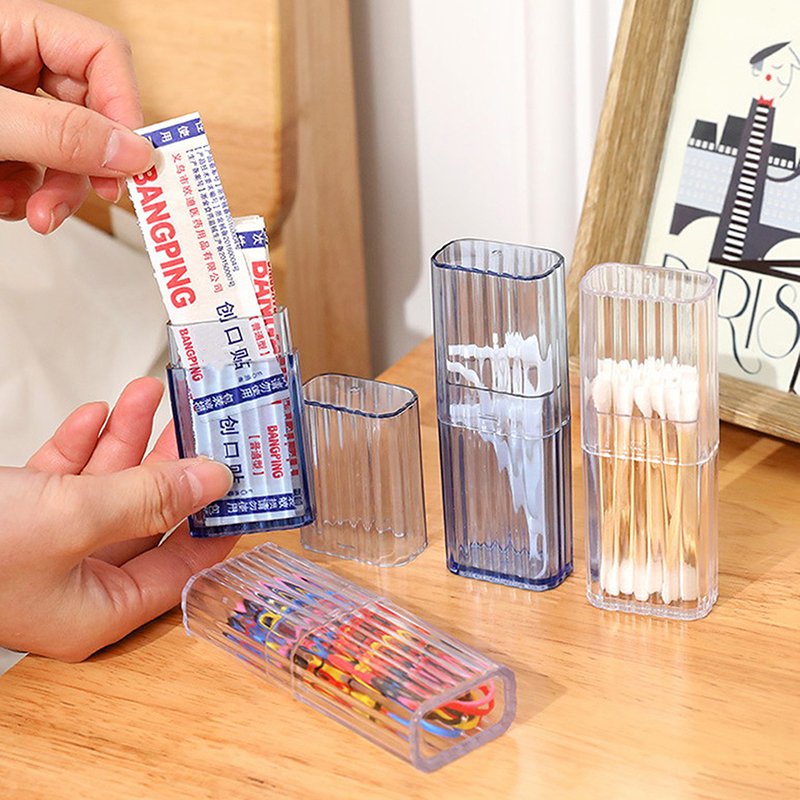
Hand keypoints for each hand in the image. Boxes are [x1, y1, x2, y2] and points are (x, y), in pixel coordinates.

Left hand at [0, 0, 153, 232]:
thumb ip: (58, 133)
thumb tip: (131, 153)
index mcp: (11, 29)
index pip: (100, 54)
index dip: (126, 106)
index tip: (132, 158)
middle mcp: (12, 64)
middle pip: (88, 112)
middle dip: (88, 165)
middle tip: (99, 195)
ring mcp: (5, 106)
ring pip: (63, 151)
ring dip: (58, 192)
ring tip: (37, 214)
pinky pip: (33, 171)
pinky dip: (26, 195)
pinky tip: (7, 200)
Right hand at [0, 377, 236, 660]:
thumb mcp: (73, 518)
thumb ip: (148, 498)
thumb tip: (216, 480)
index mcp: (97, 609)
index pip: (182, 569)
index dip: (218, 524)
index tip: (248, 485)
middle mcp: (75, 581)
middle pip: (148, 518)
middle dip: (172, 464)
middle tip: (204, 424)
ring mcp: (45, 547)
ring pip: (106, 490)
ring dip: (127, 440)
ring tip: (153, 394)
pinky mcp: (16, 515)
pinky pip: (64, 478)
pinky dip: (81, 445)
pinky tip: (99, 413)